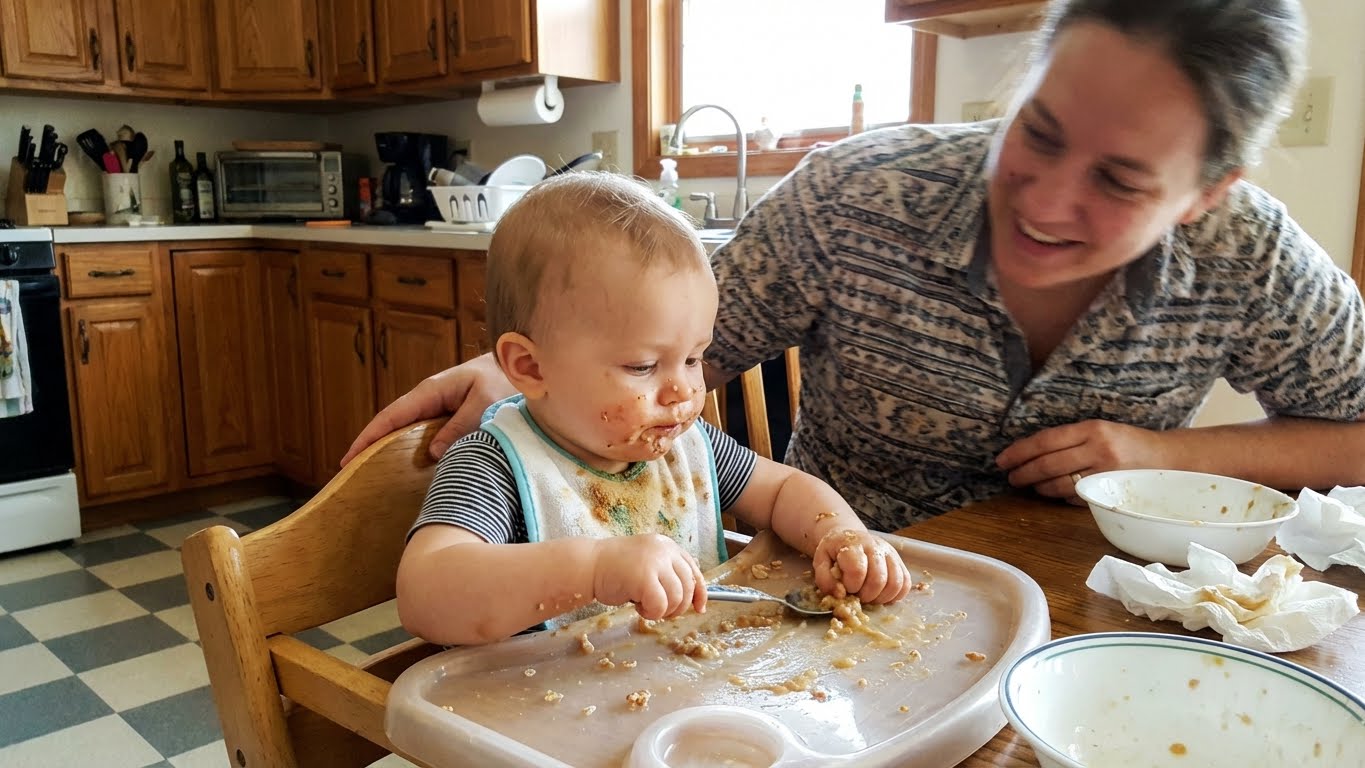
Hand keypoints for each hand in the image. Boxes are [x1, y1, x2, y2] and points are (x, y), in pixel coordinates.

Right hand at [340, 353, 514, 465]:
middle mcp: (430, 398)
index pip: (391, 416)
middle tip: (349, 476)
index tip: (347, 460)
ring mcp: (439, 407)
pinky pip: (425, 434)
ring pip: (407, 431)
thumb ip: (461, 426)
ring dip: (388, 450)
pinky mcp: (450, 415)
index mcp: (432, 391)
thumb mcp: (486, 402)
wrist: (524, 362)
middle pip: (392, 425)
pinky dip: (412, 449)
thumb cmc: (506, 378)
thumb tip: (432, 452)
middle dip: (370, 447)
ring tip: (371, 477)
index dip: (368, 438)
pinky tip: (408, 468)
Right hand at [592, 534, 706, 619]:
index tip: (699, 608)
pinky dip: (651, 613)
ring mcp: (655, 562)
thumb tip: (690, 598)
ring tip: (644, 605)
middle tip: (662, 612)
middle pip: (688, 586)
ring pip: (677, 598)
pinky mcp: (645, 578)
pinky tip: (637, 607)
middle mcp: (664, 550)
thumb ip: (666, 573)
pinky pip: (661, 606)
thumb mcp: (647, 563)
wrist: (588, 564)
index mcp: (667, 545)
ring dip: (662, 610)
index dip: (700, 592)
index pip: (694, 570)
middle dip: (679, 606)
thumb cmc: (614, 568)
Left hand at [812, 529, 910, 604]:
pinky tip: (881, 595)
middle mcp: (875, 546)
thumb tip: (840, 594)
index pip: (857, 570)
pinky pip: (906, 584)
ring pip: (896, 583)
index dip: (851, 586)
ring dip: (882, 598)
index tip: (846, 588)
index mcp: (853, 545)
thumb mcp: (821, 562)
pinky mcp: (899, 562)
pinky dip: (895, 595)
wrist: (848, 538)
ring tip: (870, 597)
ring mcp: (890, 553)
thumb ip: (824, 580)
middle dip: (866, 596)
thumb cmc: (834, 552)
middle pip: (878, 580)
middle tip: (858, 596)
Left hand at [995, 419, 1166, 502]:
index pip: (1045, 441)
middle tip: (1011, 478)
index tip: (1002, 460)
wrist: (1167, 458)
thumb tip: (1031, 453)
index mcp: (1091, 429)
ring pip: (1060, 484)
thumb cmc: (1126, 442)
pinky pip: (1076, 497)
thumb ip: (1070, 440)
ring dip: (1039, 487)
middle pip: (1048, 464)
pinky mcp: (1111, 493)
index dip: (1019, 452)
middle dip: (1023, 473)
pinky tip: (1053, 493)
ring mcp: (1105, 474)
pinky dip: (1061, 496)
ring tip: (1030, 486)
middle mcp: (1098, 450)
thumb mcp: (1100, 431)